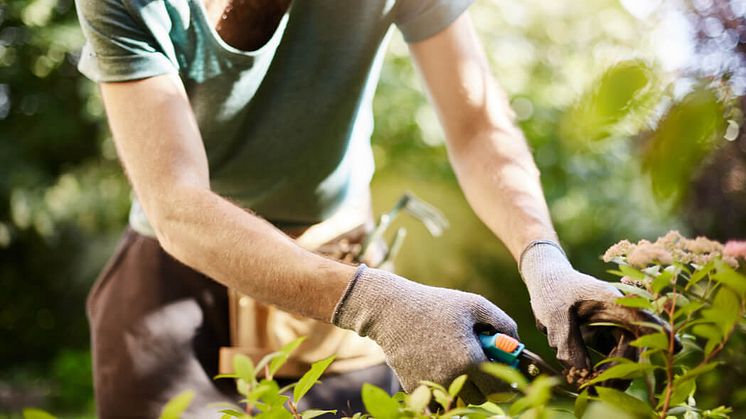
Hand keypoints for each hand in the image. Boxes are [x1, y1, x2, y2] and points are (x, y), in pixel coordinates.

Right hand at [332, 265, 517, 403]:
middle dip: (484, 384)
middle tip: (478, 362)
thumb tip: (517, 343)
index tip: (504, 371)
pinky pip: (438, 397)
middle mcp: (452, 378)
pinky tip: (438, 363)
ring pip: (459, 399)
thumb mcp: (474, 305)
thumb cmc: (435, 304)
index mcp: (470, 360)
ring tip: (457, 360)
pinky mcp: (415, 388)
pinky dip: (443, 386)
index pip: (500, 389)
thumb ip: (503, 323)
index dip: (506, 381)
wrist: (391, 310)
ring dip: (464, 386)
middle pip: (480, 398)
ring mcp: (432, 385)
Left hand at [520, 241, 665, 374]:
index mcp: (612, 301)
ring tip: (590, 387)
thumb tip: (581, 373)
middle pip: (634, 346)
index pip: (641, 317)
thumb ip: (567, 343)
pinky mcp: (606, 336)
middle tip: (598, 387)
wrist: (547, 279)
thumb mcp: (554, 315)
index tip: (674, 347)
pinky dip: (605, 371)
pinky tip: (589, 381)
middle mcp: (620, 314)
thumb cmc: (552, 291)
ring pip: (625, 356)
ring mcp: (615, 325)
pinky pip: (614, 358)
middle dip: (622, 371)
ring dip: (613, 374)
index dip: (659, 332)